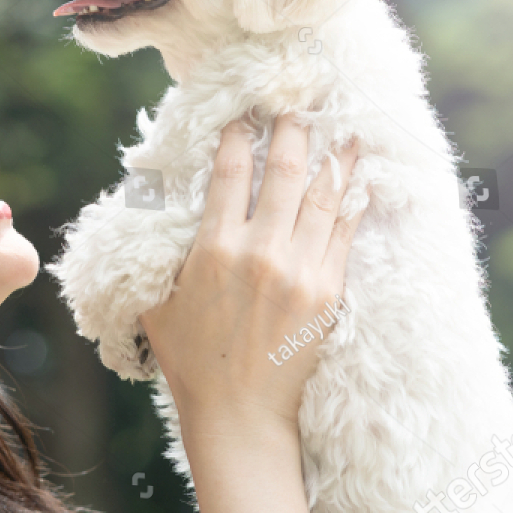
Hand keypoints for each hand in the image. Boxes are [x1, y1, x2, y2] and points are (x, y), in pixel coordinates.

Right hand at [140, 114, 362, 456]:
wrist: (239, 413)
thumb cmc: (190, 357)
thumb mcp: (157, 299)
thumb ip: (157, 248)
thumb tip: (153, 200)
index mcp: (213, 248)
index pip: (231, 168)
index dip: (240, 131)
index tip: (247, 110)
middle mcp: (260, 252)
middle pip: (284, 168)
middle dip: (293, 126)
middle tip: (299, 99)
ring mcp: (300, 271)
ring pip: (323, 194)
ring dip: (334, 153)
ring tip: (344, 124)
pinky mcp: (329, 291)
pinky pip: (345, 231)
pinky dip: (354, 199)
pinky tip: (360, 177)